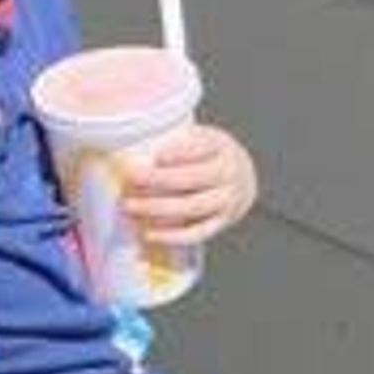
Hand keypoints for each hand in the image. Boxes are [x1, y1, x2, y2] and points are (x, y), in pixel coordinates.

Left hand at [127, 120, 257, 254]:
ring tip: (131, 205)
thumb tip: (139, 151)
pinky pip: (197, 233)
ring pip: (192, 207)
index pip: (200, 148)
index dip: (178, 153)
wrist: (242, 177)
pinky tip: (149, 233)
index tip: (155, 155)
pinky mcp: (222, 221)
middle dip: (159, 179)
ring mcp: (227, 200)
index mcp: (220, 146)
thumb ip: (176, 141)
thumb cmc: (208, 155)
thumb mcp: (200, 137)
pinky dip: (172, 236)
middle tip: (132, 178)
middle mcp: (228, 173)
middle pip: (193, 178)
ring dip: (159, 208)